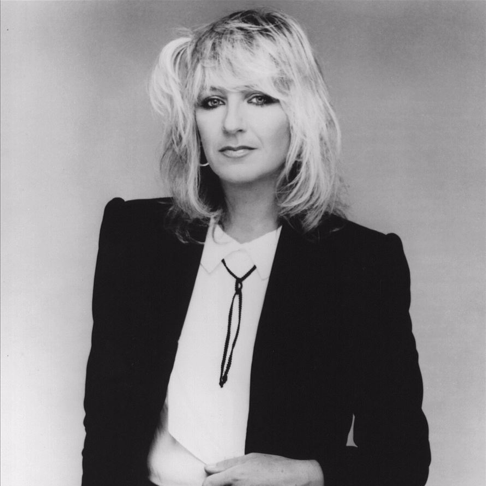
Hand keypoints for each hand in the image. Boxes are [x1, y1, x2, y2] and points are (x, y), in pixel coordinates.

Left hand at [203, 452, 323, 485]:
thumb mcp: (251, 459)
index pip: (208, 484)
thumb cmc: (275, 467)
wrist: (296, 480)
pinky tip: (251, 484)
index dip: (207, 483)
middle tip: (228, 482)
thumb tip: (208, 468)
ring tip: (245, 482)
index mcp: (236, 476)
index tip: (210, 482)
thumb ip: (227, 464)